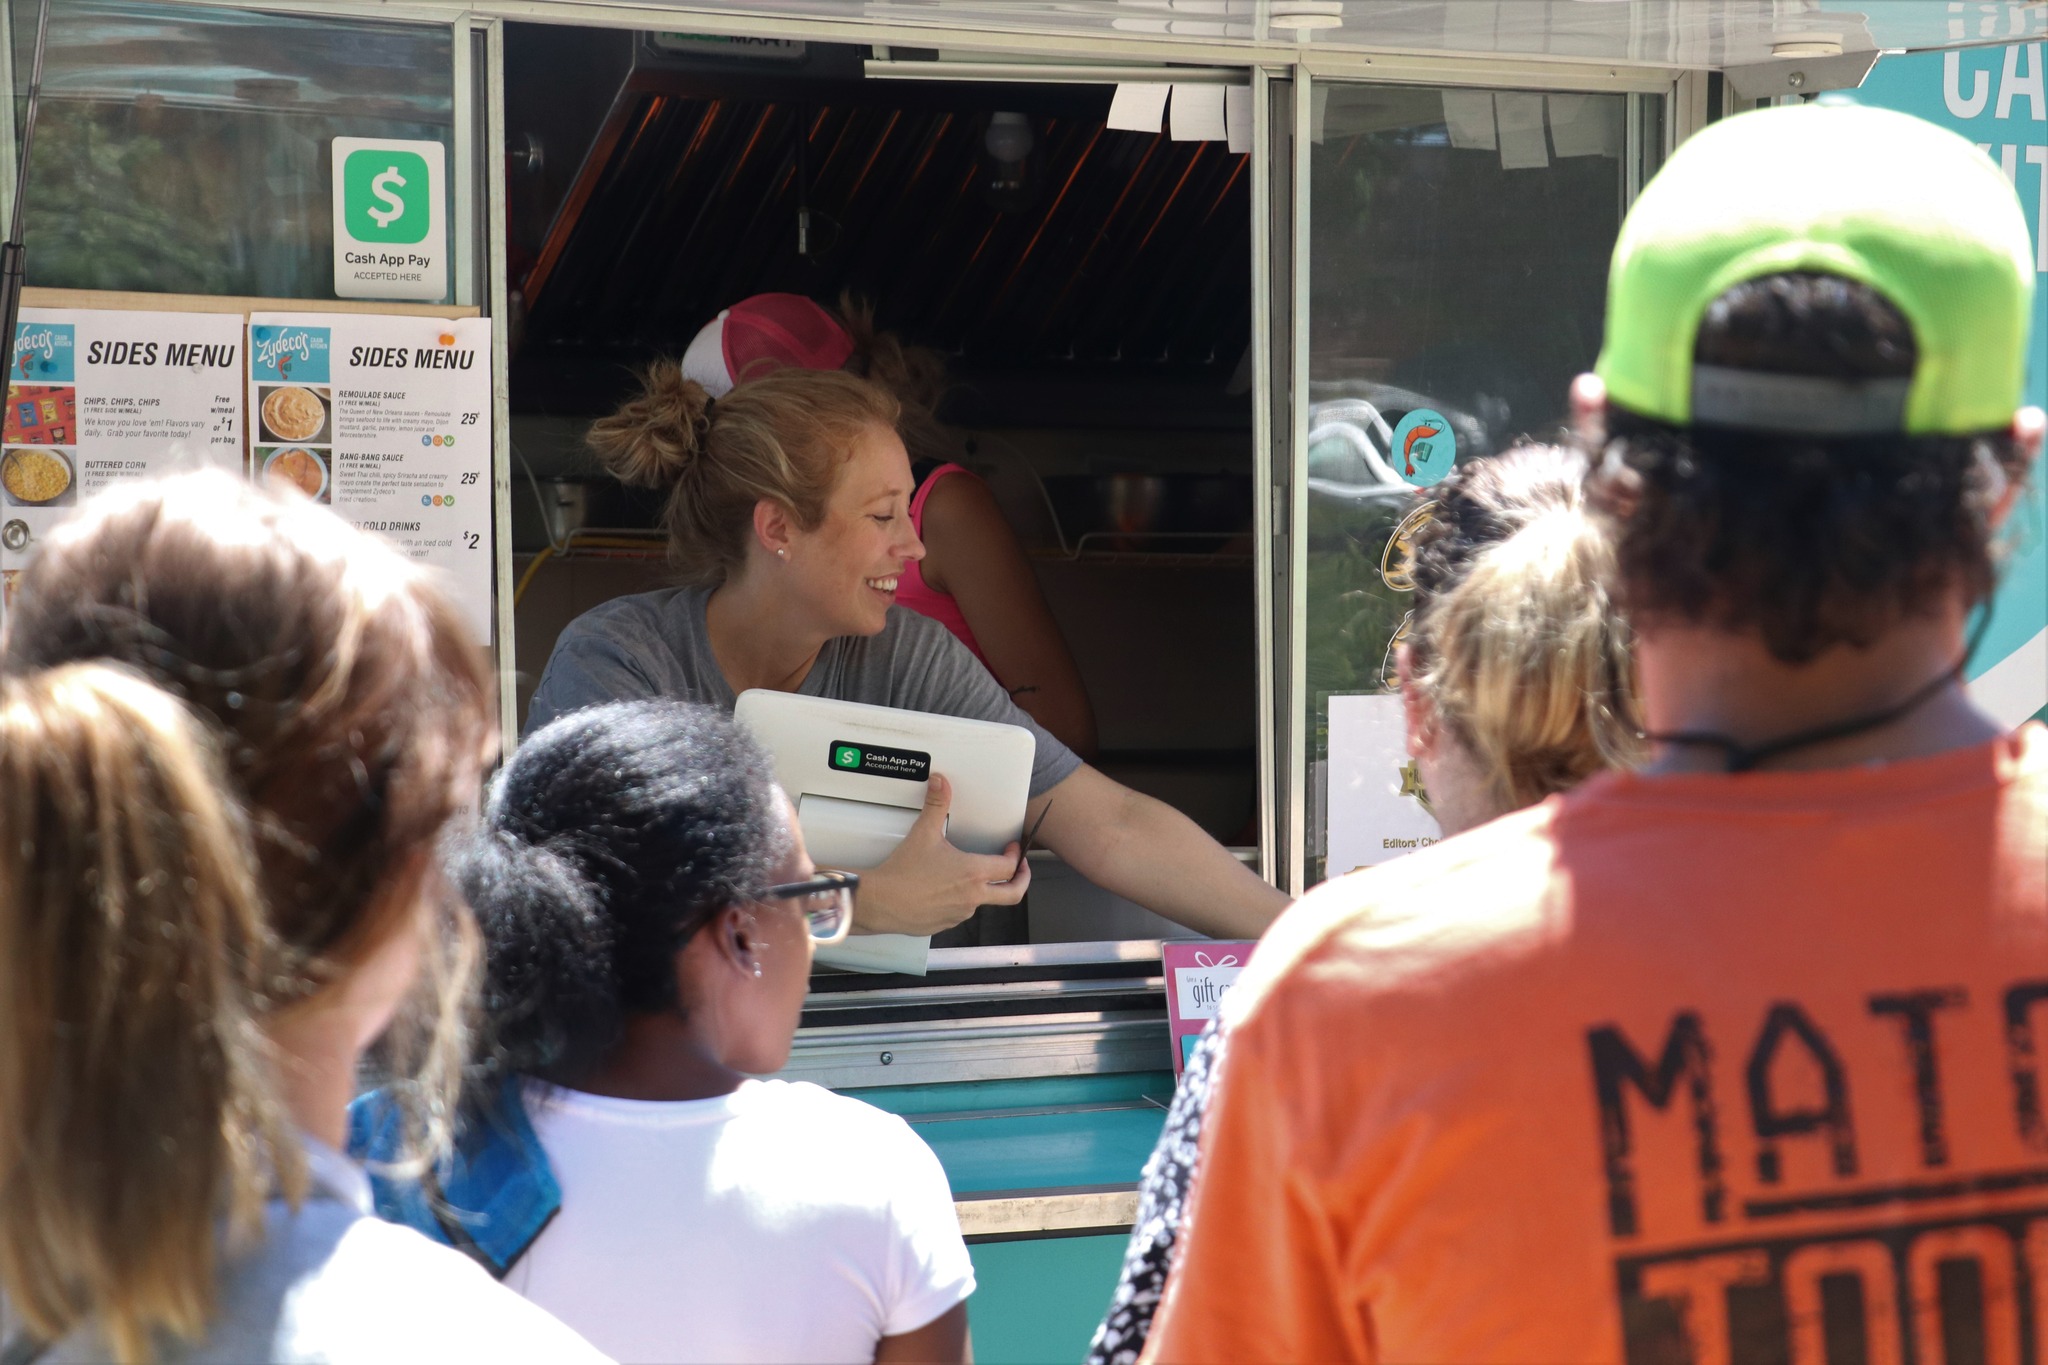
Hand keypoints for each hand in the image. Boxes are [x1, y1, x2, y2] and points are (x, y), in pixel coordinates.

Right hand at [855, 773, 1030, 936]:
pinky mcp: (947, 924)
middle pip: (1013, 894)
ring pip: (984, 902)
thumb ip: (936, 805)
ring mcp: (961, 913)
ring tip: (969, 875)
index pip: (1010, 867)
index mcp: (973, 872)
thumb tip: (940, 782)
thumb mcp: (923, 833)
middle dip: (1022, 881)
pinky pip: (961, 912)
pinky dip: (961, 901)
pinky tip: (946, 890)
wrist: (881, 902)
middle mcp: (973, 896)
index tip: (1012, 849)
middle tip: (1020, 871)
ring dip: (984, 889)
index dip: (1017, 857)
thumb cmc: (903, 872)